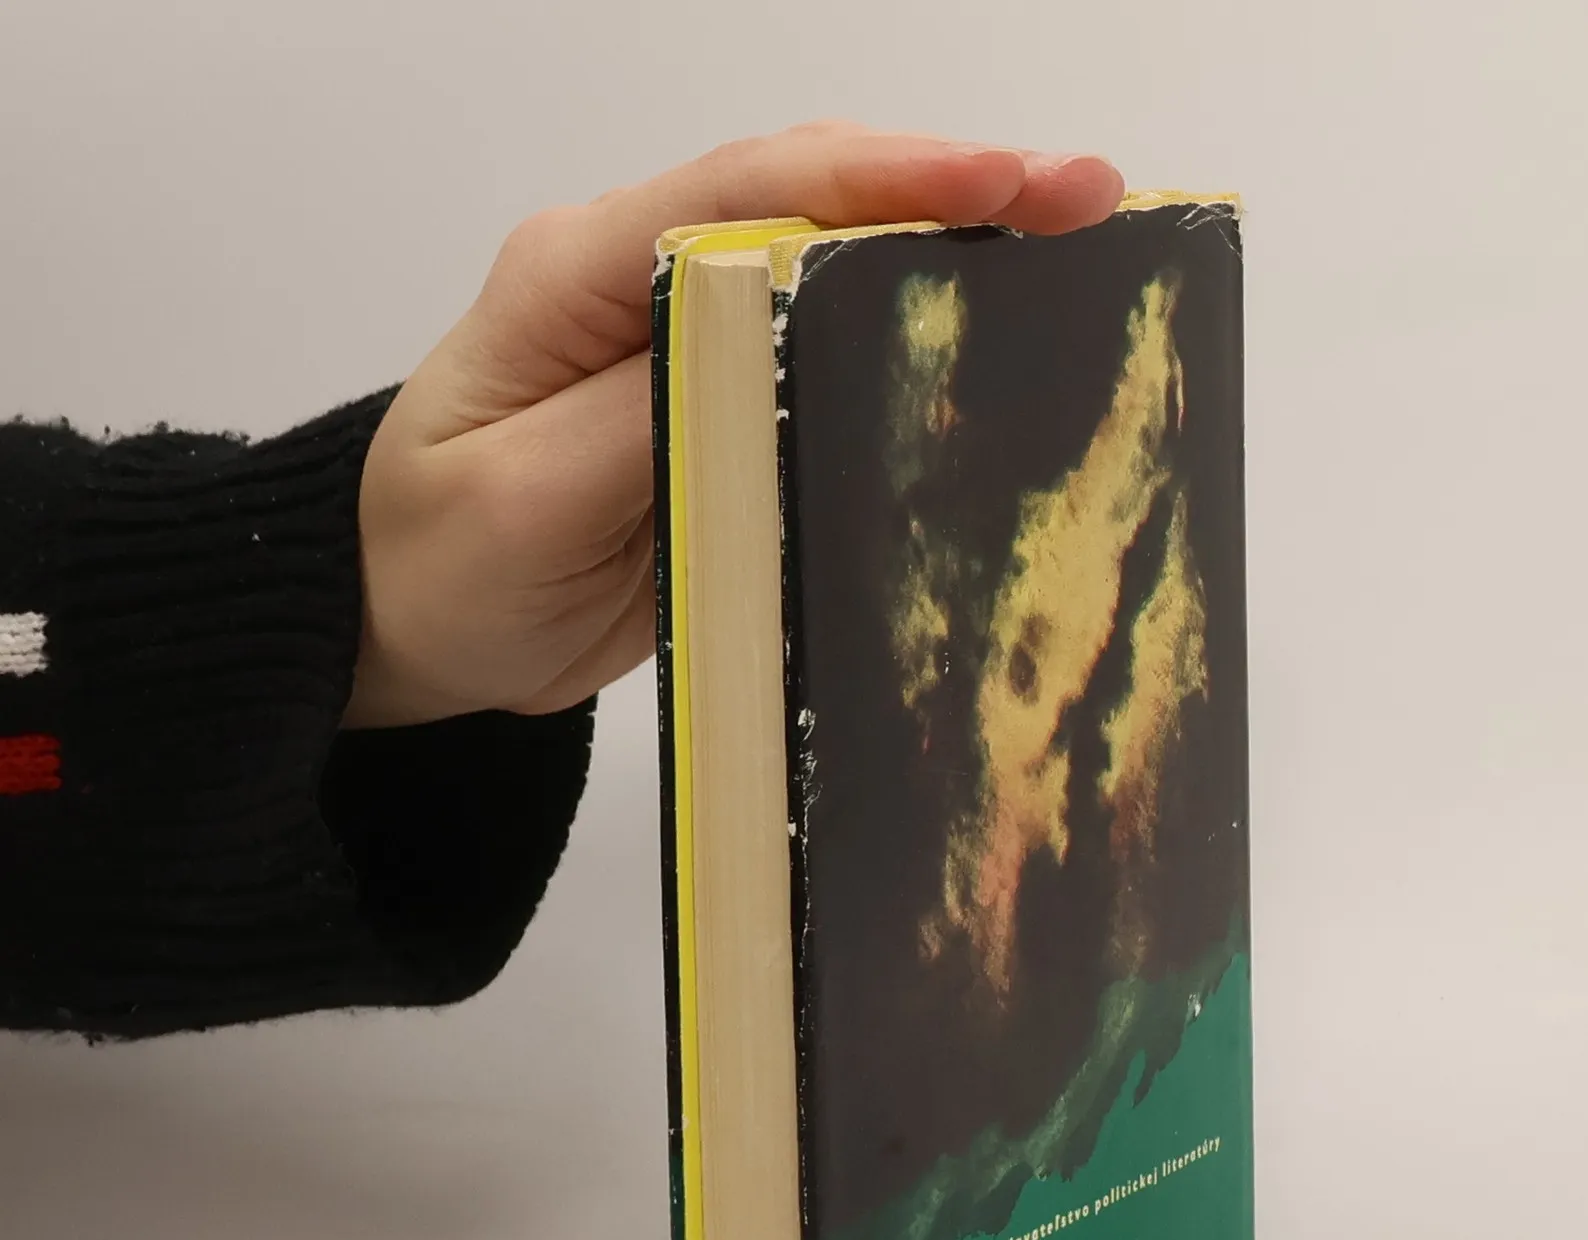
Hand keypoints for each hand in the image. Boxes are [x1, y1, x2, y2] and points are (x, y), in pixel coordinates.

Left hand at [348, 123, 1125, 727]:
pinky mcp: (713, 410)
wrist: (405, 625)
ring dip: (951, 257)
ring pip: (831, 273)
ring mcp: (681, 341)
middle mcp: (639, 281)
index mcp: (579, 274)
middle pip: (812, 202)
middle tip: (1095, 203)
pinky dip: (910, 346)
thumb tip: (773, 344)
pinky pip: (822, 362)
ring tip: (1083, 257)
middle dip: (956, 190)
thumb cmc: (441, 563)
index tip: (1014, 184)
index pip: (750, 191)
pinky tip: (993, 352)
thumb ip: (650, 414)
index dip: (890, 178)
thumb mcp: (525, 499)